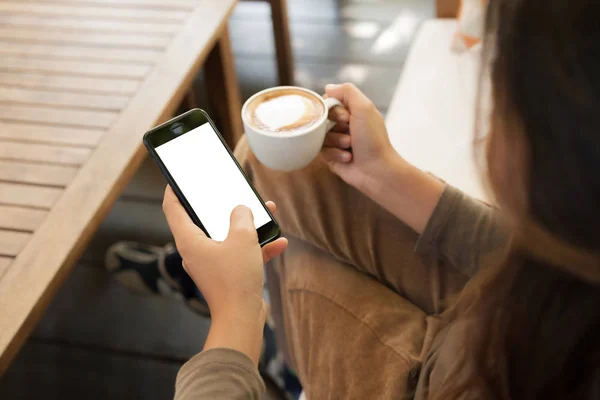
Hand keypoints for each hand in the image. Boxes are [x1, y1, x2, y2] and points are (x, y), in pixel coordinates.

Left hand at [162, 185, 287, 318]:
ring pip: (228, 237)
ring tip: (267, 214)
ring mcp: (212, 264)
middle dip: (224, 206)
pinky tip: (279, 243)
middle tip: (232, 193)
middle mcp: (196, 252)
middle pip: (205, 221)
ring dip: (248, 227)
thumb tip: (241, 210)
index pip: (173, 208)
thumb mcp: (243, 238)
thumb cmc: (235, 278)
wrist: (242, 318)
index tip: (178, 179)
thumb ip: (242, 217)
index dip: (175, 191)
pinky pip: (240, 255)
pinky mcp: (227, 276)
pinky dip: (257, 248)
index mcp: (189, 240)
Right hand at [321, 83, 402, 193]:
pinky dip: (335, 154)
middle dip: (336, 127)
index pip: (329, 103)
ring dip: (336, 141)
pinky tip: (348, 158)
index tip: (347, 118)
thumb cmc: (373, 139)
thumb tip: (327, 87)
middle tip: (350, 134)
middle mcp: (343, 125)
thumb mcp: (364, 108)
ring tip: (350, 147)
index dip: (334, 111)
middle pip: (323, 119)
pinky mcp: (331, 156)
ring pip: (320, 136)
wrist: (376, 169)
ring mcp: (336, 141)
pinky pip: (321, 151)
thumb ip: (347, 91)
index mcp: (352, 112)